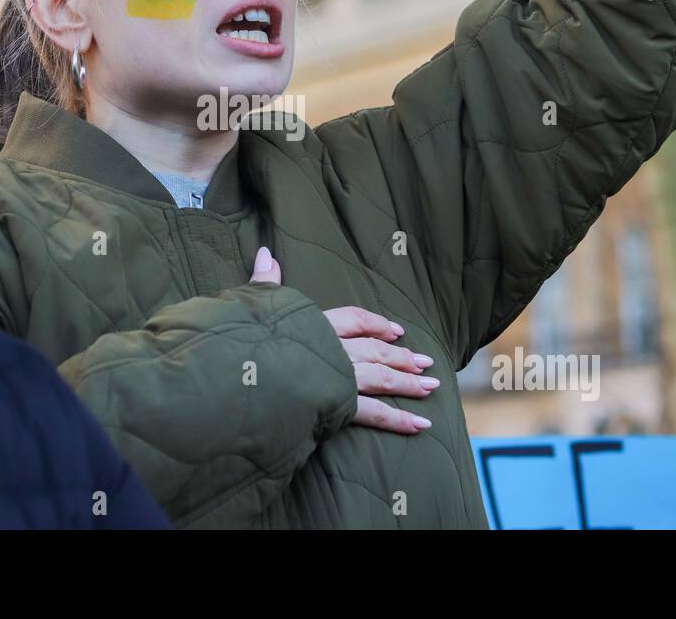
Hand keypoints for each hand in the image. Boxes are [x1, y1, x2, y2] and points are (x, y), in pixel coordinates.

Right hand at [250, 246, 435, 434]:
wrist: (243, 376)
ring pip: (382, 378)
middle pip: (375, 349)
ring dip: (408, 383)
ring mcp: (340, 378)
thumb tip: (265, 253)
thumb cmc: (244, 342)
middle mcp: (334, 349)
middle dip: (402, 356)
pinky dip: (399, 420)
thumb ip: (265, 283)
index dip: (376, 323)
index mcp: (315, 325)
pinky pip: (374, 414)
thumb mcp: (253, 307)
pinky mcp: (339, 406)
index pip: (354, 319)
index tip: (396, 329)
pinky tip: (420, 423)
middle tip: (425, 363)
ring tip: (432, 386)